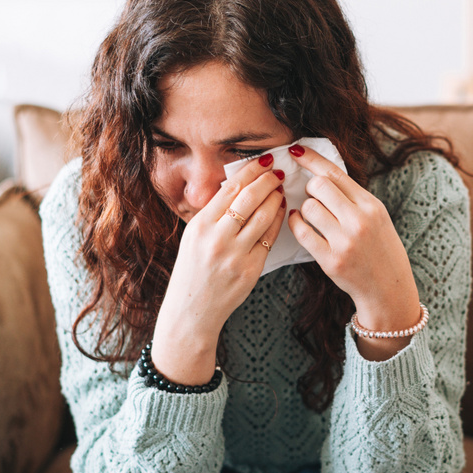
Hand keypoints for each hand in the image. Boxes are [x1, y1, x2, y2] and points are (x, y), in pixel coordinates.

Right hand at [152, 155, 284, 382]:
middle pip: (249, 198)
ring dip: (276, 199)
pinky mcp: (250, 269)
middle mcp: (217, 238)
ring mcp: (235, 255)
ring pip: (263, 217)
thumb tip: (238, 186)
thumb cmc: (193, 271)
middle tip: (278, 173)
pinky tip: (281, 212)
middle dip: (268, 181)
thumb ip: (214, 214)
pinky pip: (269, 239)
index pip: (230, 188)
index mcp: (200, 225)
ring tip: (281, 190)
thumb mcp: (193, 237)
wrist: (192, 310)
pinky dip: (277, 221)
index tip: (264, 161)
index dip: (251, 171)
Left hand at [286, 145, 421, 358]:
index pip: (336, 173)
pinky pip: (302, 232)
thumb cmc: (380, 248)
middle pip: (319, 186)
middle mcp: (360, 221)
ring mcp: (345, 241)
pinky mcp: (330, 260)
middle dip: (310, 188)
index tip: (296, 150)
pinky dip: (296, 224)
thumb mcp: (376, 217)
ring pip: (308, 207)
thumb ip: (353, 197)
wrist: (388, 288)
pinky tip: (300, 223)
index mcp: (372, 206)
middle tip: (313, 196)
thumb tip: (321, 173)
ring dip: (304, 208)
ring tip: (310, 214)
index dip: (312, 158)